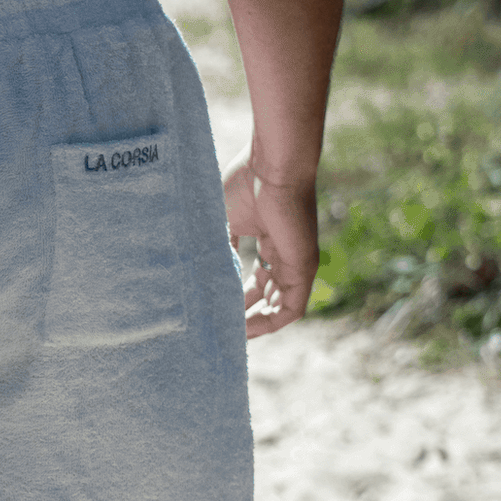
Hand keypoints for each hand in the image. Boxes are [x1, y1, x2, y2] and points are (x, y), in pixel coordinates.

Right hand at [222, 146, 319, 338]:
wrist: (272, 166)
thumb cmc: (247, 183)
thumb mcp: (224, 223)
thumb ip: (217, 251)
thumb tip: (197, 278)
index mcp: (269, 241)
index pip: (257, 279)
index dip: (236, 298)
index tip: (214, 309)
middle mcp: (285, 254)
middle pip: (266, 295)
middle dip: (243, 314)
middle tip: (218, 327)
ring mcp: (297, 262)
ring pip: (278, 306)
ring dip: (255, 323)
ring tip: (229, 334)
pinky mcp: (304, 268)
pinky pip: (290, 308)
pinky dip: (270, 322)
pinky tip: (246, 329)